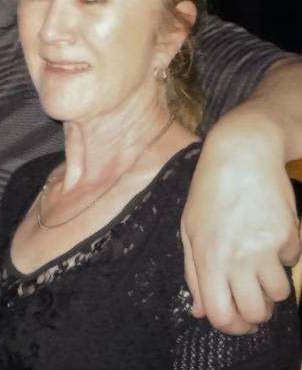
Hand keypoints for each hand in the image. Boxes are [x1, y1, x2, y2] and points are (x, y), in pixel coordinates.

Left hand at [182, 110, 300, 333]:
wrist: (241, 154)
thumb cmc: (211, 190)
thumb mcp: (190, 228)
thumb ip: (193, 272)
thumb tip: (198, 310)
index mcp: (207, 258)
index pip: (221, 316)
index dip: (231, 326)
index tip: (236, 318)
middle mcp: (236, 258)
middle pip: (256, 314)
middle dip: (257, 312)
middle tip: (254, 295)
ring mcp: (264, 247)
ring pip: (280, 294)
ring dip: (272, 285)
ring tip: (261, 260)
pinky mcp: (288, 235)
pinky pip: (292, 262)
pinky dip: (284, 254)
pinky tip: (269, 231)